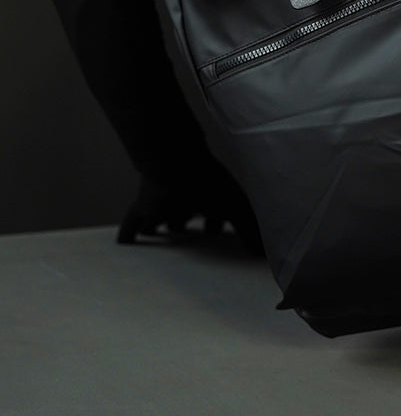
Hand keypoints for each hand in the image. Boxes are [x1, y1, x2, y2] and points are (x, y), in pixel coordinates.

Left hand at [117, 170, 263, 255]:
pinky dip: (128, 235)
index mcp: (208, 201)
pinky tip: (124, 245)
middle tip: (187, 240)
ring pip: (159, 220)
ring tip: (158, 241)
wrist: (174, 162)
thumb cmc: (207, 181)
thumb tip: (262, 252)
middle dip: (185, 228)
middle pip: (184, 217)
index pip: (214, 219)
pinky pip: (132, 225)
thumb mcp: (234, 206)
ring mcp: (163, 205)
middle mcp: (186, 202)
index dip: (216, 227)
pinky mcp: (143, 206)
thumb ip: (249, 229)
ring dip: (158, 229)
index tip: (218, 237)